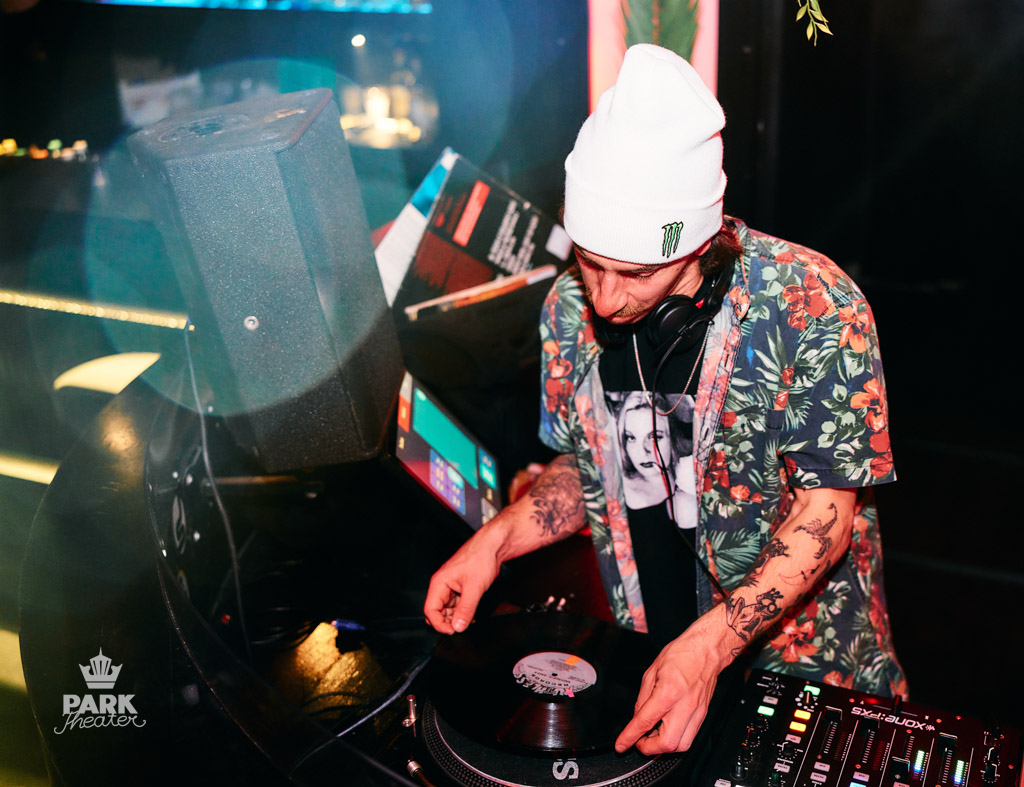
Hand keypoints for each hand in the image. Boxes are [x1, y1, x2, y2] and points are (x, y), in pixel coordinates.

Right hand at [423, 531, 502, 633]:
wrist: (492, 546)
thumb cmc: (480, 558)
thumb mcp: (474, 587)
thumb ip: (465, 609)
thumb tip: (458, 626)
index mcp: (439, 583)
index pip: (430, 610)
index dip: (439, 624)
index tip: (452, 631)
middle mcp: (442, 585)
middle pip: (436, 611)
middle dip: (446, 622)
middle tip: (460, 627)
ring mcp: (451, 586)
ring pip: (447, 609)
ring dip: (455, 617)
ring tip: (468, 620)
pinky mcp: (459, 587)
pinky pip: (455, 604)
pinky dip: (461, 612)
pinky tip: (470, 615)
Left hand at [614, 623, 728, 754]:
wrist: (706, 650)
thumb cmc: (681, 654)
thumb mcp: (652, 671)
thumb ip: (642, 698)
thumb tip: (637, 717)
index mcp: (668, 692)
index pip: (645, 722)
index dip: (630, 737)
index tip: (621, 745)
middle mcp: (684, 705)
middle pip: (667, 743)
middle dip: (649, 748)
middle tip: (639, 741)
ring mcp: (697, 712)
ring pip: (682, 746)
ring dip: (663, 747)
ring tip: (652, 736)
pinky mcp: (703, 715)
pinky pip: (690, 737)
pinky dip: (676, 739)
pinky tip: (666, 730)